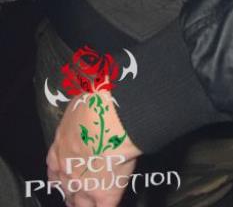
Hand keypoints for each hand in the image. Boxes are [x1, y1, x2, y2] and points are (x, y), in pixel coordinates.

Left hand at [46, 91, 140, 206]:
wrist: (109, 118)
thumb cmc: (95, 106)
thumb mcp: (80, 103)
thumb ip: (79, 112)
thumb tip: (85, 105)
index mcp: (59, 150)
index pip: (55, 170)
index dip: (60, 175)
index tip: (65, 175)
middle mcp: (67, 172)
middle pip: (65, 190)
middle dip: (70, 192)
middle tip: (76, 194)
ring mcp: (84, 186)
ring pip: (80, 204)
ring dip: (84, 204)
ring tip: (92, 202)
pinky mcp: (104, 194)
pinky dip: (107, 206)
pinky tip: (110, 202)